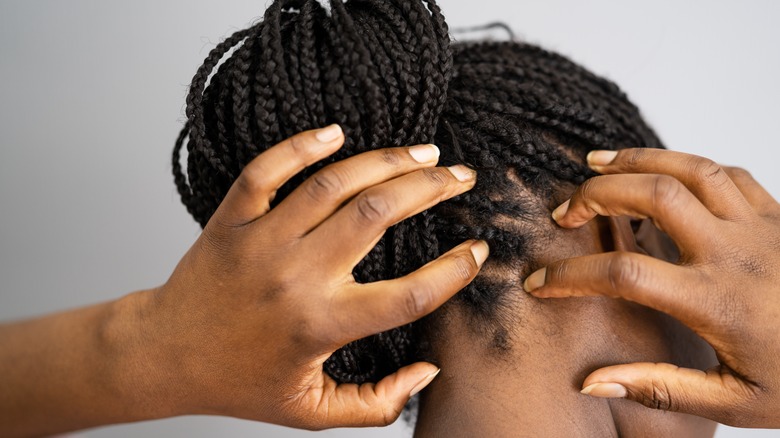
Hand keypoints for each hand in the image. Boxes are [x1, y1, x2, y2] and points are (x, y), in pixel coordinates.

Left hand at [121, 125, 486, 429]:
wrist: (164, 355)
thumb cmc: (240, 382)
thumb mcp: (312, 411)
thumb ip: (377, 404)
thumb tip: (428, 372)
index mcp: (322, 324)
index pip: (408, 295)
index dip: (453, 271)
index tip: (476, 251)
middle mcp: (296, 276)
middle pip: (378, 215)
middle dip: (430, 188)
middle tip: (460, 176)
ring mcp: (261, 241)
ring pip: (334, 185)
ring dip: (386, 161)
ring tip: (422, 152)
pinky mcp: (232, 219)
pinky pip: (267, 170)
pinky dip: (301, 145)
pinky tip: (337, 132)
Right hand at [523, 148, 779, 426]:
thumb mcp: (734, 403)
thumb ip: (660, 388)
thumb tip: (593, 383)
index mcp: (717, 301)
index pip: (623, 273)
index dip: (571, 276)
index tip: (540, 284)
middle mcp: (734, 252)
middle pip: (652, 195)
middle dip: (596, 193)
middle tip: (565, 210)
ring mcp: (760, 226)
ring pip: (688, 168)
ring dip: (635, 159)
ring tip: (596, 162)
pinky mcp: (778, 214)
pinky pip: (726, 172)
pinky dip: (684, 164)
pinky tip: (661, 171)